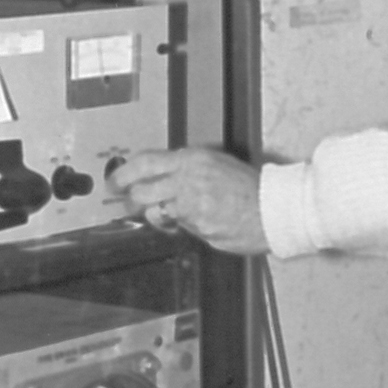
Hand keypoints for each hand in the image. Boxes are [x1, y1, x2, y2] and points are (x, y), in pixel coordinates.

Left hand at [110, 147, 268, 253]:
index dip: (124, 173)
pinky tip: (199, 221)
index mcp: (192, 160)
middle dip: (131, 200)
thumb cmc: (249, 187)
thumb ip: (186, 168)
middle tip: (129, 202)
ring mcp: (191, 206)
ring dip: (159, 215)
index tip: (115, 181)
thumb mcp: (216, 164)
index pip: (146, 163)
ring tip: (174, 214)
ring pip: (158, 213)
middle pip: (142, 192)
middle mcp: (187, 180)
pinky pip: (179, 228)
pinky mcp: (197, 228)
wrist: (272, 208)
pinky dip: (183, 226)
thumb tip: (160, 175)